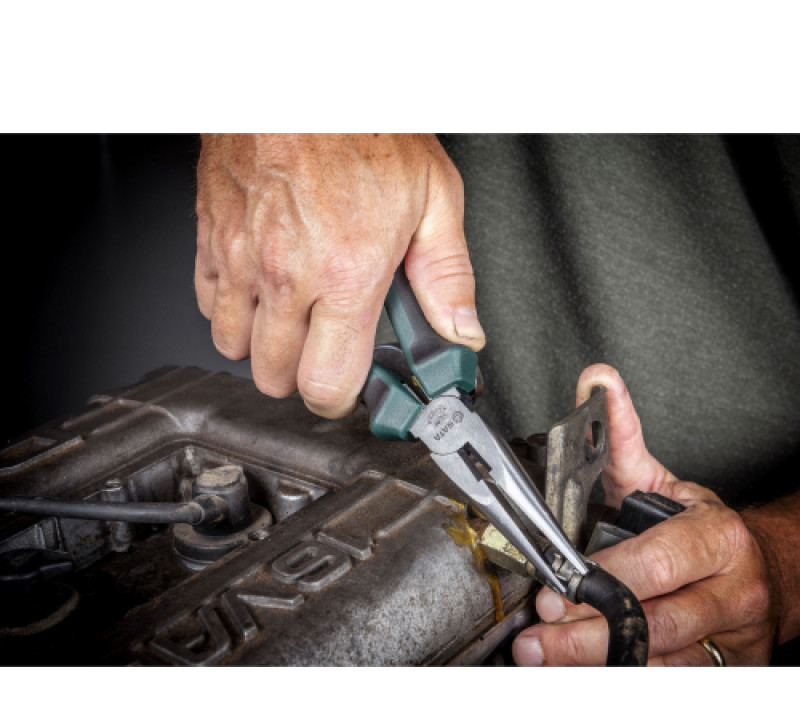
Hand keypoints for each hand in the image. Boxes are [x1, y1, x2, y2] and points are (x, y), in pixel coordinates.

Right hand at [195, 134, 484, 417]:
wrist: (304, 77)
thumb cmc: (364, 126)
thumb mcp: (434, 198)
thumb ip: (449, 277)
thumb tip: (460, 332)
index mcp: (346, 274)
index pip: (326, 384)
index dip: (341, 399)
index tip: (353, 389)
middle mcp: (287, 274)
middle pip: (275, 377)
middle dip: (303, 377)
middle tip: (328, 350)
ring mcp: (241, 258)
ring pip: (234, 348)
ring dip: (264, 346)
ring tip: (295, 318)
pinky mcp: (211, 238)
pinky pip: (206, 304)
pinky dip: (231, 309)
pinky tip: (262, 288)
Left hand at [512, 364, 778, 665]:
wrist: (766, 569)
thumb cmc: (703, 528)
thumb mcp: (664, 480)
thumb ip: (624, 438)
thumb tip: (597, 381)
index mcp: (718, 539)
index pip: (656, 564)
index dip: (602, 580)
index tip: (553, 592)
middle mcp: (734, 592)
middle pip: (655, 624)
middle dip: (588, 635)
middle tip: (537, 638)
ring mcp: (735, 637)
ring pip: (663, 664)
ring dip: (597, 665)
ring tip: (547, 659)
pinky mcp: (729, 669)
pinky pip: (674, 682)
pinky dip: (625, 678)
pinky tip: (585, 673)